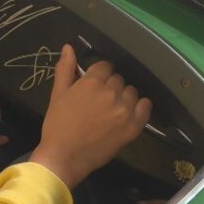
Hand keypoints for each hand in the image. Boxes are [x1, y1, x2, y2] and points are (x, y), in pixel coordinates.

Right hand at [30, 45, 151, 188]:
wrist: (65, 156)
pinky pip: (145, 107)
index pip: (105, 66)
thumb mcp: (57, 94)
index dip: (99, 74)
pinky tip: (130, 111)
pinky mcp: (133, 127)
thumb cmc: (57, 124)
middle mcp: (111, 92)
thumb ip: (65, 69)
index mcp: (91, 82)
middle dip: (110, 86)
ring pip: (131, 92)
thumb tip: (69, 47)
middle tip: (99, 100)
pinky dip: (140, 106)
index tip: (93, 85)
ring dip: (123, 96)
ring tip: (112, 109)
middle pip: (118, 79)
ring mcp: (124, 110)